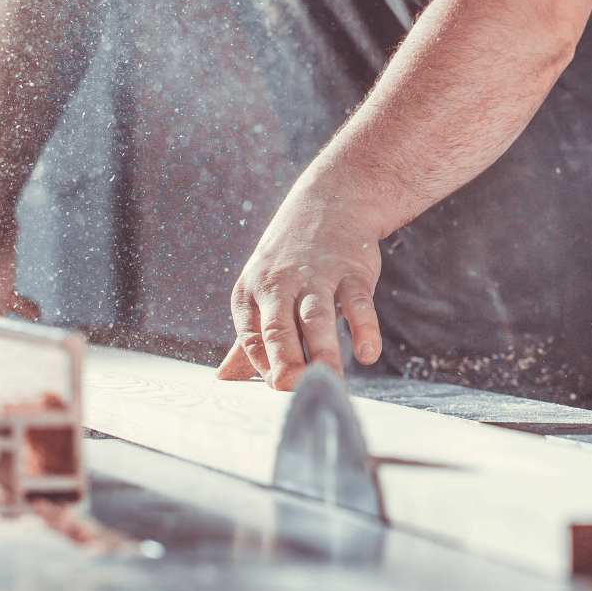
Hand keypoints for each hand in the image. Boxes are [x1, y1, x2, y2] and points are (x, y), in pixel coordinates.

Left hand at [215, 172, 385, 388]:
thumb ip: (250, 339)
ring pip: (315, 317)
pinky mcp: (351, 270)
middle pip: (277, 328)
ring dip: (323, 350)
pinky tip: (367, 354)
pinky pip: (357, 302)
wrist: (332, 200)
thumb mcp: (262, 291)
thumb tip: (224, 378)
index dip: (263, 366)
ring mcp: (316, 275)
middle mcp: (278, 283)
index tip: (278, 390)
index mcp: (251, 292)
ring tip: (330, 380)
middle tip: (290, 389)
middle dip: (284, 359)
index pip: (252, 337)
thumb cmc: (291, 259)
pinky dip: (363, 328)